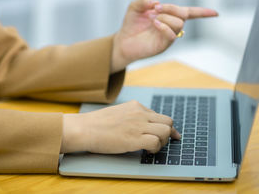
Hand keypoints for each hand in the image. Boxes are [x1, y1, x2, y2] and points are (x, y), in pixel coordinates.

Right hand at [60, 100, 179, 153]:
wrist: (85, 128)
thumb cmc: (97, 124)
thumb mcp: (118, 113)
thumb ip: (132, 116)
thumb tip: (144, 126)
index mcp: (136, 106)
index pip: (159, 115)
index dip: (166, 127)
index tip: (173, 135)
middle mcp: (140, 113)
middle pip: (168, 121)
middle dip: (167, 133)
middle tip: (160, 143)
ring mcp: (138, 125)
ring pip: (165, 131)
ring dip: (162, 142)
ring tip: (151, 147)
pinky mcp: (134, 139)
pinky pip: (156, 143)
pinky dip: (155, 149)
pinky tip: (146, 151)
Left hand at [111, 0, 217, 72]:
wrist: (122, 42)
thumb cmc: (131, 24)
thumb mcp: (134, 7)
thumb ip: (144, 1)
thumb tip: (155, 1)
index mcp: (169, 16)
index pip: (190, 13)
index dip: (203, 13)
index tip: (216, 13)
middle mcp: (172, 26)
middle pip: (183, 14)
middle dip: (171, 8)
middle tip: (155, 8)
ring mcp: (169, 36)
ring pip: (179, 23)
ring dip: (166, 17)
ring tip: (152, 18)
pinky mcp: (164, 45)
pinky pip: (171, 35)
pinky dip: (164, 26)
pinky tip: (154, 24)